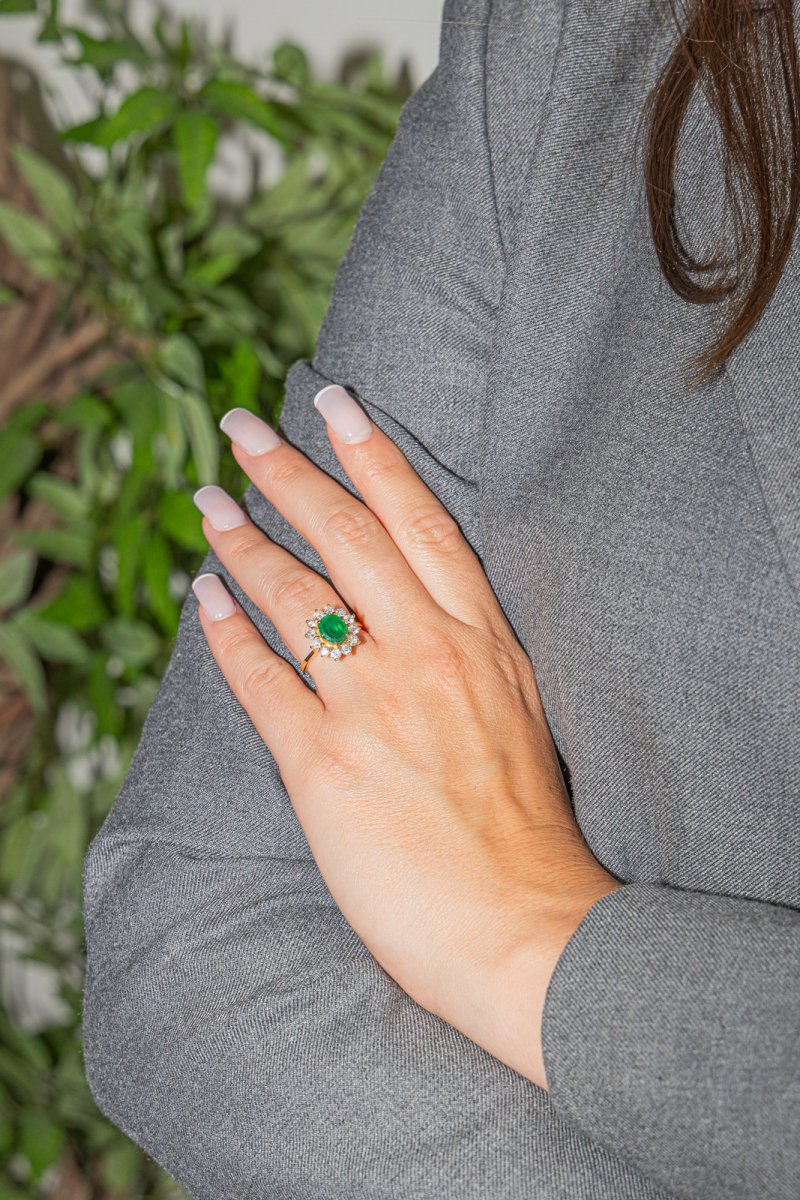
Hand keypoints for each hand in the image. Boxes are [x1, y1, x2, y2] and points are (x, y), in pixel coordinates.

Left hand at [191, 386, 621, 1088]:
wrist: (523, 924)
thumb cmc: (524, 829)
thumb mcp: (519, 714)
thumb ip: (473, 656)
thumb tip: (422, 616)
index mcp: (480, 641)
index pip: (421, 524)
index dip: (373, 456)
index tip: (335, 401)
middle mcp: (427, 655)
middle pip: (346, 539)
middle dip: (288, 473)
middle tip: (242, 429)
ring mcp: (374, 705)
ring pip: (295, 596)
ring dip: (244, 541)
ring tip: (208, 504)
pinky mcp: (324, 764)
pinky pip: (261, 680)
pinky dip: (225, 634)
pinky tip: (202, 599)